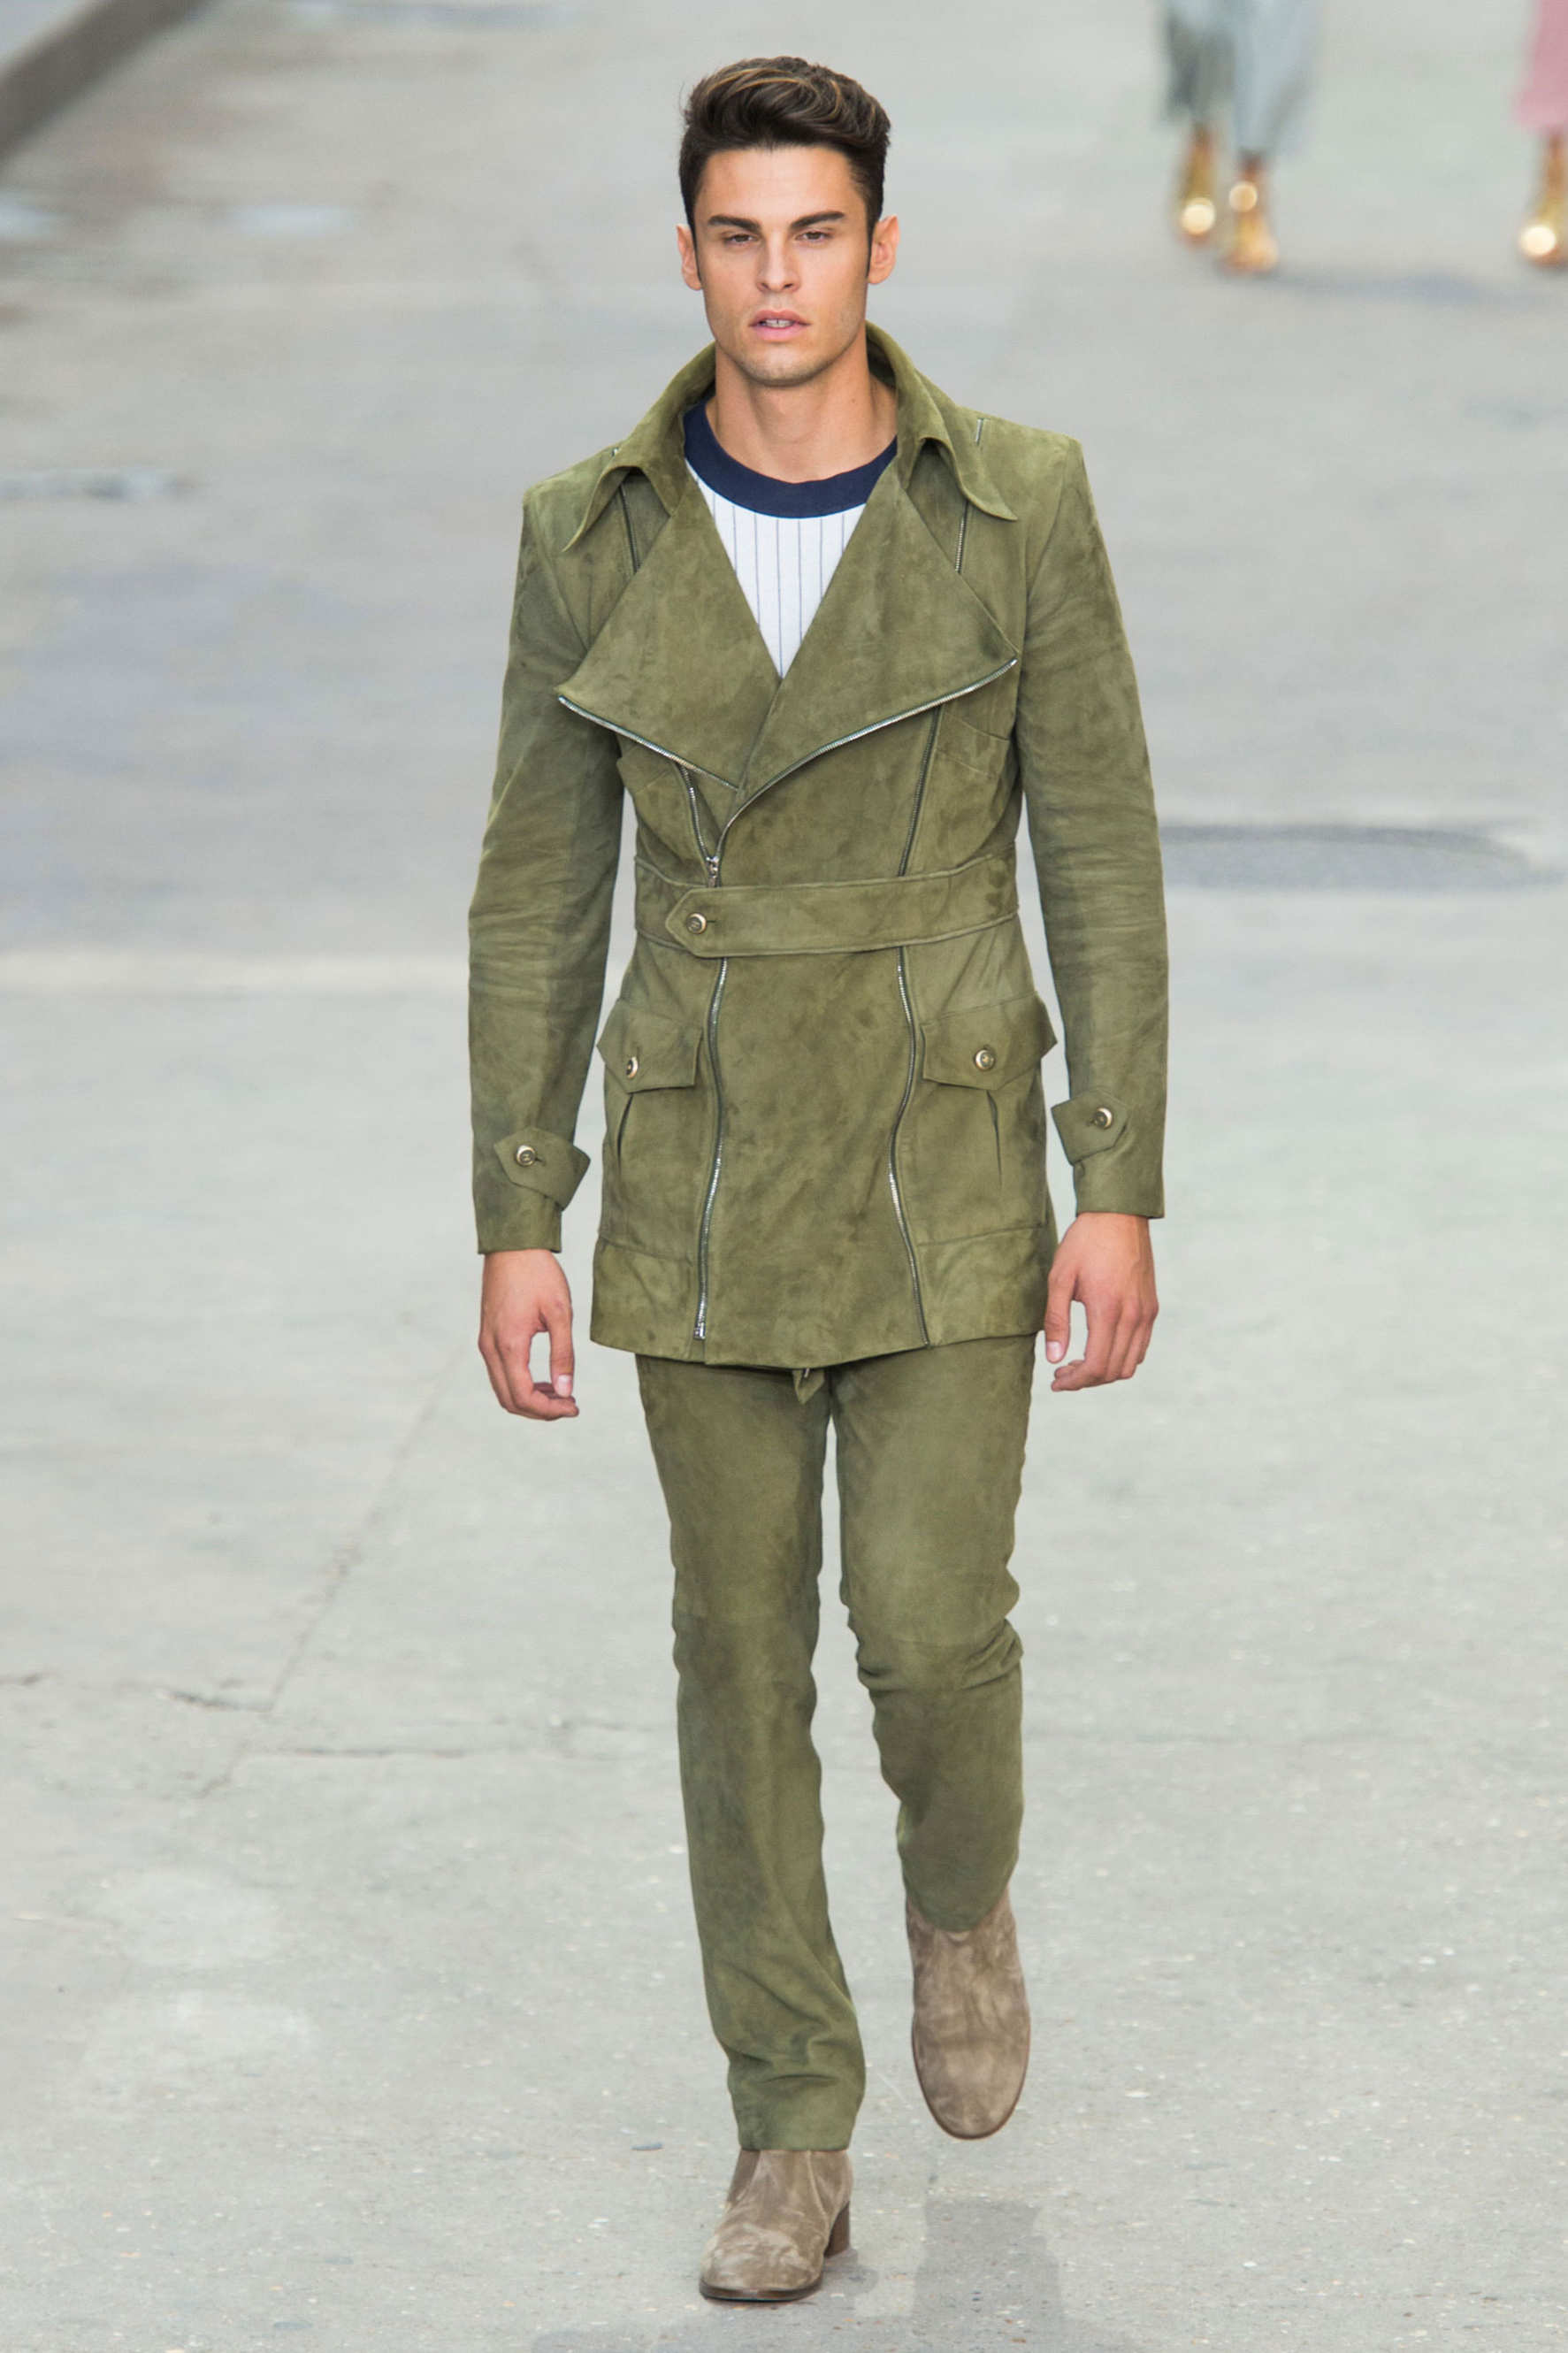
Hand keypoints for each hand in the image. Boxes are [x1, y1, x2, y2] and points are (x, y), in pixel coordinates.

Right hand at [478, 1248, 578, 1420]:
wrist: (512, 1245)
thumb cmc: (539, 1274)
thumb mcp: (560, 1313)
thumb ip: (563, 1354)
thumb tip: (565, 1391)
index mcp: (509, 1344)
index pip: (523, 1397)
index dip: (550, 1411)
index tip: (574, 1407)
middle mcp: (491, 1348)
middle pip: (509, 1401)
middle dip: (540, 1411)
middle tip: (569, 1405)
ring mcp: (485, 1343)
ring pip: (502, 1390)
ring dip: (530, 1400)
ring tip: (560, 1394)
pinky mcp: (487, 1336)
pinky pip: (500, 1374)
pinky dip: (520, 1385)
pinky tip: (544, 1380)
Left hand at [1043, 1213, 1157, 1392]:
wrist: (1118, 1214)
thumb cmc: (1084, 1243)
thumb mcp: (1060, 1278)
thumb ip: (1057, 1321)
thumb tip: (1054, 1359)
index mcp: (1108, 1310)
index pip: (1096, 1366)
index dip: (1075, 1382)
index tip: (1055, 1381)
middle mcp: (1133, 1316)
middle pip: (1114, 1371)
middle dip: (1086, 1380)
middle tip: (1062, 1372)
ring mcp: (1147, 1313)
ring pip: (1131, 1364)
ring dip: (1104, 1372)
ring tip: (1078, 1363)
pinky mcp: (1152, 1307)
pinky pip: (1140, 1347)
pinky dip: (1121, 1357)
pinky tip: (1099, 1346)